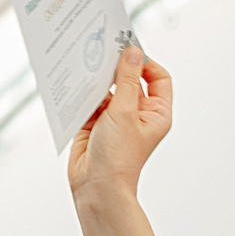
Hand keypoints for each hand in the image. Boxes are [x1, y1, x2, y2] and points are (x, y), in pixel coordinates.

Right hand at [66, 43, 174, 206]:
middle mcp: (137, 114)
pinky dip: (84, 92)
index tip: (129, 49)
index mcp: (155, 113)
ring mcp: (116, 118)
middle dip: (117, 67)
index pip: (158, 78)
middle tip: (103, 49)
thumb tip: (132, 53)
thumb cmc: (118, 158)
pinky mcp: (95, 123)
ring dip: (98, 79)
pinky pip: (90, 100)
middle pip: (130, 80)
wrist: (96, 187)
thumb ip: (127, 80)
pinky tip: (76, 82)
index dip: (146, 62)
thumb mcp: (125, 112)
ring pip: (108, 89)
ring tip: (86, 65)